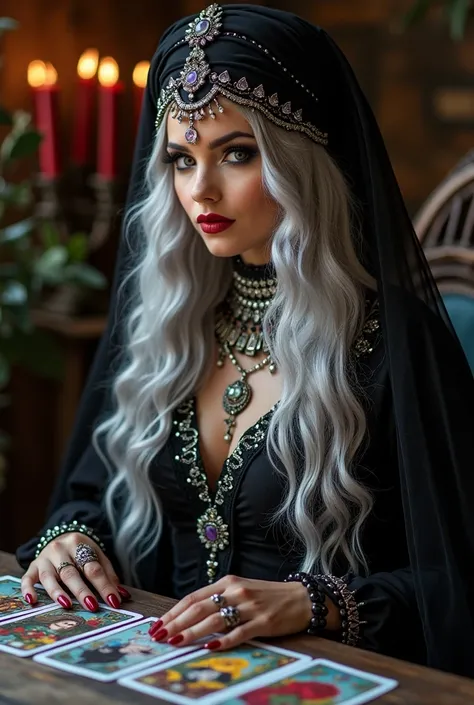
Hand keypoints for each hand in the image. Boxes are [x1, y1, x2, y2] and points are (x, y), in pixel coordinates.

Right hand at [21, 533, 130, 611]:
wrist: (60, 534)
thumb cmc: (82, 551)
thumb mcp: (97, 555)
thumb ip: (108, 575)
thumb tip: (122, 596)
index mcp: (79, 544)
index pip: (93, 567)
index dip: (104, 585)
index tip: (114, 601)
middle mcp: (60, 549)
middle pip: (71, 572)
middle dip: (82, 590)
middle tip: (92, 606)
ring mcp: (44, 558)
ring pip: (50, 576)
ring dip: (57, 592)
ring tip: (67, 605)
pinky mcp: (33, 566)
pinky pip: (27, 578)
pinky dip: (28, 590)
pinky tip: (32, 601)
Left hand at [149, 574, 331, 650]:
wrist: (301, 598)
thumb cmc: (267, 597)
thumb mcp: (240, 591)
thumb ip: (218, 601)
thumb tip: (190, 617)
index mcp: (228, 582)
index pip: (194, 597)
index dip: (174, 612)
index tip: (158, 624)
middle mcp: (236, 591)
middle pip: (199, 608)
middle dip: (177, 623)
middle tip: (160, 636)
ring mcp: (250, 607)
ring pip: (214, 620)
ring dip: (192, 632)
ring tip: (176, 642)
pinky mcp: (263, 622)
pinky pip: (239, 633)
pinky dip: (222, 641)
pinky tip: (209, 647)